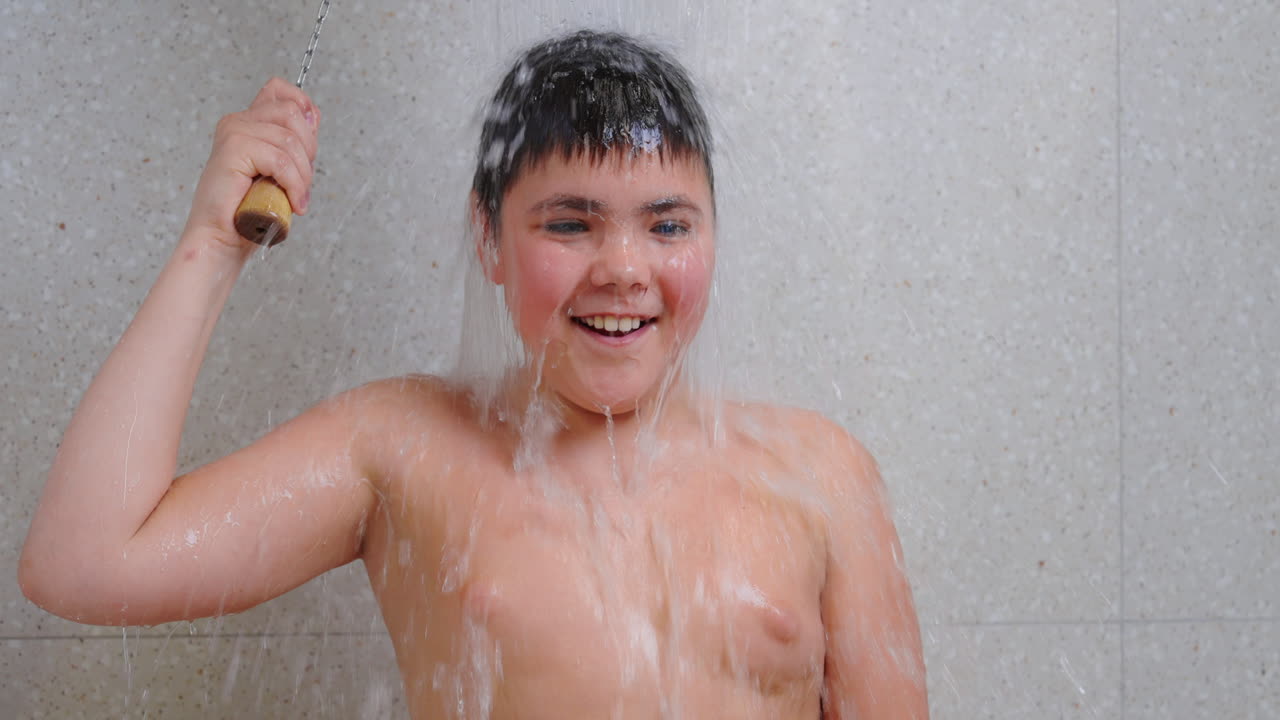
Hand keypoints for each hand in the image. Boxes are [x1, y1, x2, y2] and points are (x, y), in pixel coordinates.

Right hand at [183, 77, 319, 251]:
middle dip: (308, 152)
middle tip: (301, 183)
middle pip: (293, 114)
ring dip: (302, 175)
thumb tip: (313, 116)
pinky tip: (293, 203)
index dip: (304, 109)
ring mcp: (234, 133)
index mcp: (248, 123)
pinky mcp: (234, 149)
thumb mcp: (281, 170)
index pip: (281, 91)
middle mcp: (238, 122)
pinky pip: (281, 160)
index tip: (309, 143)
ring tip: (296, 197)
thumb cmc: (248, 210)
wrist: (222, 239)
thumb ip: (293, 142)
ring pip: (290, 140)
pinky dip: (294, 185)